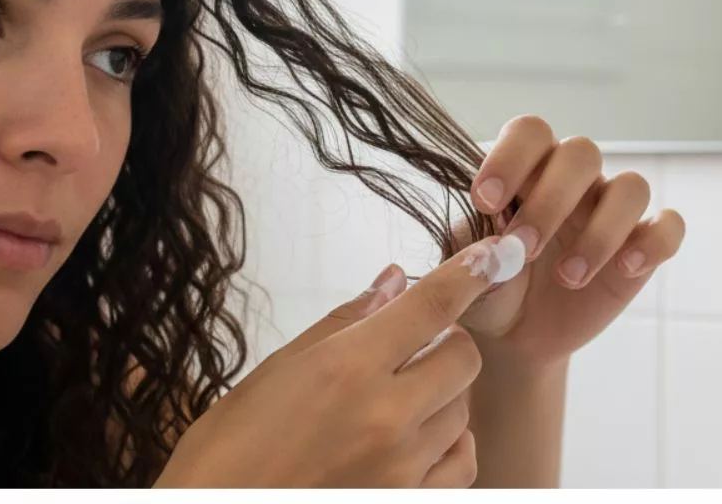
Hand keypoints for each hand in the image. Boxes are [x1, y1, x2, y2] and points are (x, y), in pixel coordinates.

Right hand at [155, 238, 517, 487]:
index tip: (494, 254)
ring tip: (394, 405)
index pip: (433, 305)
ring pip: (464, 411)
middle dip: (444, 343)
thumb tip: (393, 280)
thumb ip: (343, 324)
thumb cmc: (226, 454)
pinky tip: (416, 442)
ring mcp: (402, 469)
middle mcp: (385, 416)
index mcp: (346, 369)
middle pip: (463, 357)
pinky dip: (449, 445)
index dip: (471, 272)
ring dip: (441, 397)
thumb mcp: (273, 373)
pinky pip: (461, 463)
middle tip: (409, 350)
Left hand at [458, 115, 685, 364]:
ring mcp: (611, 210)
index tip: (485, 201)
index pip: (531, 132)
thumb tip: (490, 236)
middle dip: (551, 200)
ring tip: (567, 278)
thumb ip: (470, 243)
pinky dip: (653, 243)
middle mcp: (573, 180)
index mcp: (527, 168)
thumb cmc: (486, 285)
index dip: (510, 157)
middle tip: (523, 247)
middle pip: (582, 153)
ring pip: (631, 187)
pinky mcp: (642, 246)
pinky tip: (625, 269)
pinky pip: (669, 227)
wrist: (514, 335)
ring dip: (601, 231)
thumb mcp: (465, 266)